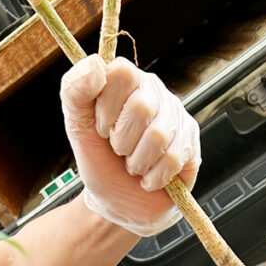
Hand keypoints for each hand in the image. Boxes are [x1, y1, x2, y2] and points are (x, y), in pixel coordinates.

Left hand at [61, 55, 200, 236]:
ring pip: (158, 136)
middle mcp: (155, 93)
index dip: (107, 107)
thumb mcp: (76, 125)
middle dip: (122, 141)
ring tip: (133, 166)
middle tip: (118, 150)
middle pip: (142, 107)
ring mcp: (177, 117)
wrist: (115, 201)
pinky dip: (154, 177)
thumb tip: (94, 64)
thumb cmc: (99, 161)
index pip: (122, 73)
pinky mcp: (191, 145)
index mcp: (127, 81)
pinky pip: (174, 158)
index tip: (101, 127)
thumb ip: (74, 90)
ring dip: (137, 162)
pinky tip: (148, 178)